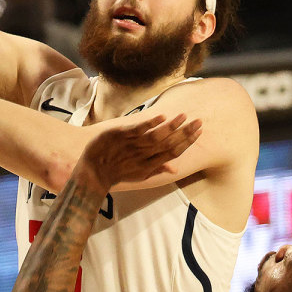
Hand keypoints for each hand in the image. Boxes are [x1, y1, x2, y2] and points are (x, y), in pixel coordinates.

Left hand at [77, 114, 201, 191]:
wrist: (93, 173)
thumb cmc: (117, 173)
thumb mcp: (139, 175)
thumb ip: (157, 169)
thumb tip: (175, 169)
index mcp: (151, 164)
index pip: (174, 152)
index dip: (188, 142)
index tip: (198, 132)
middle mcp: (145, 155)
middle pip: (169, 143)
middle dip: (185, 132)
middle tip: (198, 121)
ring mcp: (133, 146)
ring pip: (157, 136)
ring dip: (172, 126)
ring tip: (184, 116)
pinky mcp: (121, 136)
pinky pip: (138, 130)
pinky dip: (151, 124)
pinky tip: (162, 117)